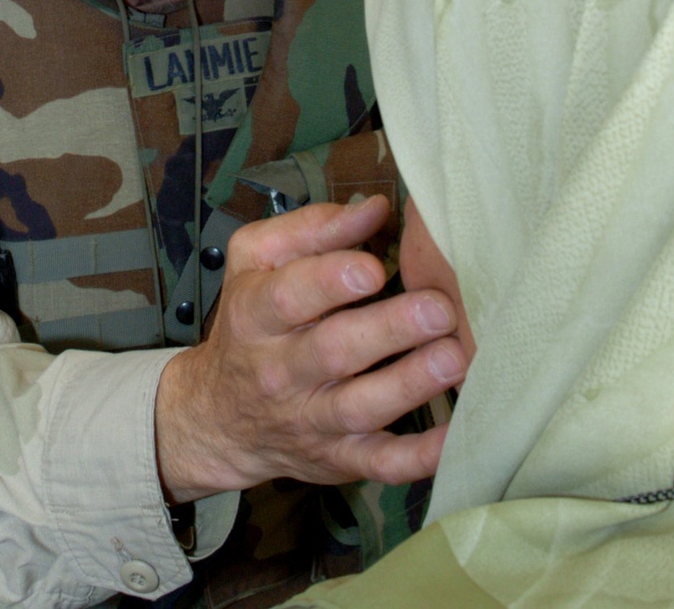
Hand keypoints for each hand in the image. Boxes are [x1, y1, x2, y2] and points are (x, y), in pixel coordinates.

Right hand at [155, 195, 465, 501]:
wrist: (217, 416)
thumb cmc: (249, 322)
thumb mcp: (254, 260)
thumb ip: (311, 229)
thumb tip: (374, 208)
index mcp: (256, 313)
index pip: (288, 296)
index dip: (331, 281)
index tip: (374, 267)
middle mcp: (280, 370)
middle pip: (333, 351)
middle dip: (388, 329)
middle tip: (438, 308)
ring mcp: (310, 419)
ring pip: (360, 406)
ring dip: (411, 383)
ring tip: (454, 356)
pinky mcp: (339, 458)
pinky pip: (379, 464)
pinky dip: (418, 457)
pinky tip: (455, 434)